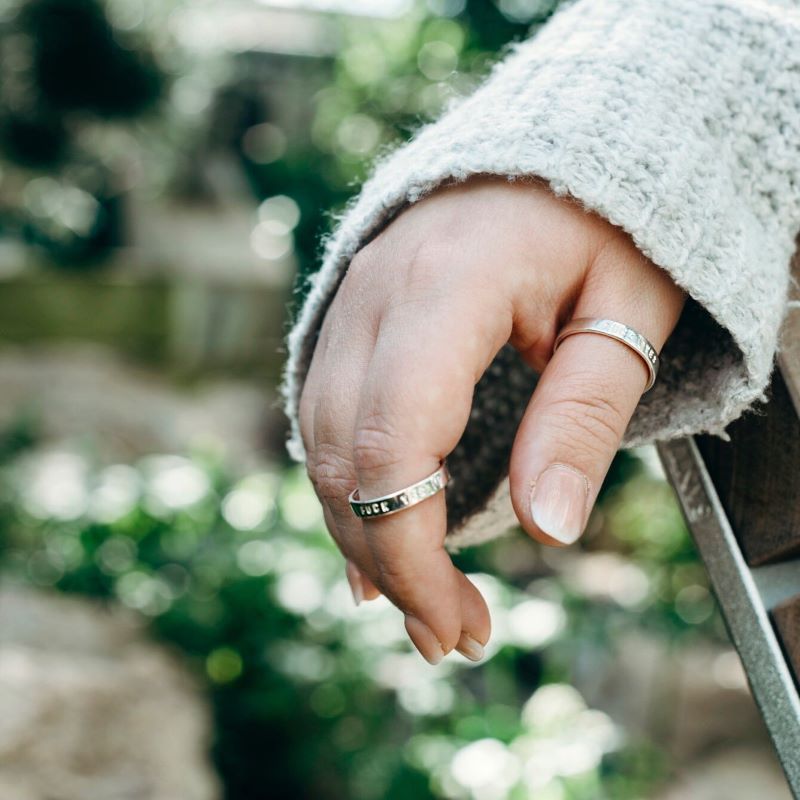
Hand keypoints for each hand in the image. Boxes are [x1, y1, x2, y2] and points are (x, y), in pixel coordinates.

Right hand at [298, 175, 685, 663]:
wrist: (549, 157)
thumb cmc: (604, 228)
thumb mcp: (624, 313)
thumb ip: (580, 417)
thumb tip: (549, 528)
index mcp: (448, 285)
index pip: (393, 442)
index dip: (412, 552)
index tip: (459, 623)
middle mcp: (375, 293)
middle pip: (341, 456)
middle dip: (387, 563)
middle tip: (451, 635)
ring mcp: (350, 303)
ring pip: (317, 443)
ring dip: (360, 536)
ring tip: (417, 605)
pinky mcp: (348, 321)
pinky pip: (321, 417)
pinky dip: (342, 489)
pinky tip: (368, 546)